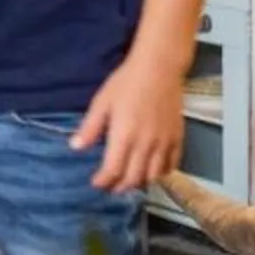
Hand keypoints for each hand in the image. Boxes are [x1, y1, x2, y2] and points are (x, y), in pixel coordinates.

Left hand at [72, 53, 186, 192]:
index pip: (113, 170)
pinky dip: (162, 172)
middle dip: (120, 186)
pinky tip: (153, 170)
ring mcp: (164, 142)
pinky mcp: (178, 137)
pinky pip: (172, 164)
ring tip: (129, 180)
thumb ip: (90, 128)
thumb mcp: (102, 102)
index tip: (96, 182)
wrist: (159, 67)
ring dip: (140, 182)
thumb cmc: (127, 82)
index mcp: (124, 136)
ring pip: (154, 175)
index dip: (103, 181)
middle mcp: (146, 144)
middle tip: (111, 186)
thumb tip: (75, 147)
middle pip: (133, 178)